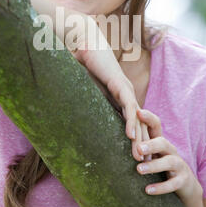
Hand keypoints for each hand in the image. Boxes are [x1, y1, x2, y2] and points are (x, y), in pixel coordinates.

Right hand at [68, 17, 147, 160]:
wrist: (86, 41)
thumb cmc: (84, 62)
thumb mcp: (83, 88)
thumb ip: (80, 100)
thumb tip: (61, 110)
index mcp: (119, 98)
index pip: (130, 123)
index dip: (134, 140)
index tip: (135, 158)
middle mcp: (126, 95)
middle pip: (138, 124)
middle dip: (141, 145)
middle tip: (144, 165)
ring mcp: (125, 90)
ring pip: (136, 119)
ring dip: (139, 139)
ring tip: (140, 157)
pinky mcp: (119, 84)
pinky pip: (127, 106)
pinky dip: (131, 121)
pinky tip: (130, 136)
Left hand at [135, 109, 200, 201]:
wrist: (186, 185)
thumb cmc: (162, 167)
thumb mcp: (153, 154)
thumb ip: (139, 145)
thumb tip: (113, 134)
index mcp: (162, 143)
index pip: (157, 126)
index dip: (149, 118)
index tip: (138, 112)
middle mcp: (171, 151)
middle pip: (163, 143)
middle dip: (151, 145)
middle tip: (138, 148)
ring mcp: (179, 165)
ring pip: (169, 162)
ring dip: (153, 166)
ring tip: (139, 170)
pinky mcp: (183, 181)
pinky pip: (173, 184)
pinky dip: (160, 187)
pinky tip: (148, 190)